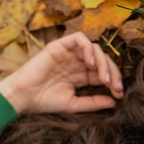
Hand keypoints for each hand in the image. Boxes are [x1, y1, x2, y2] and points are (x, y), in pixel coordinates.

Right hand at [0, 32, 122, 113]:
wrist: (24, 97)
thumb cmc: (45, 102)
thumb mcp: (73, 104)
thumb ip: (93, 102)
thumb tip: (114, 102)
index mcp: (80, 76)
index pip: (103, 74)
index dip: (114, 82)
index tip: (119, 95)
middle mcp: (77, 63)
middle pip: (103, 60)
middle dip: (112, 73)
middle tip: (115, 87)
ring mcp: (69, 54)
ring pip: (94, 48)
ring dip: (103, 62)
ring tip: (104, 78)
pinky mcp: (60, 46)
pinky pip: (79, 39)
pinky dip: (88, 48)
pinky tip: (91, 63)